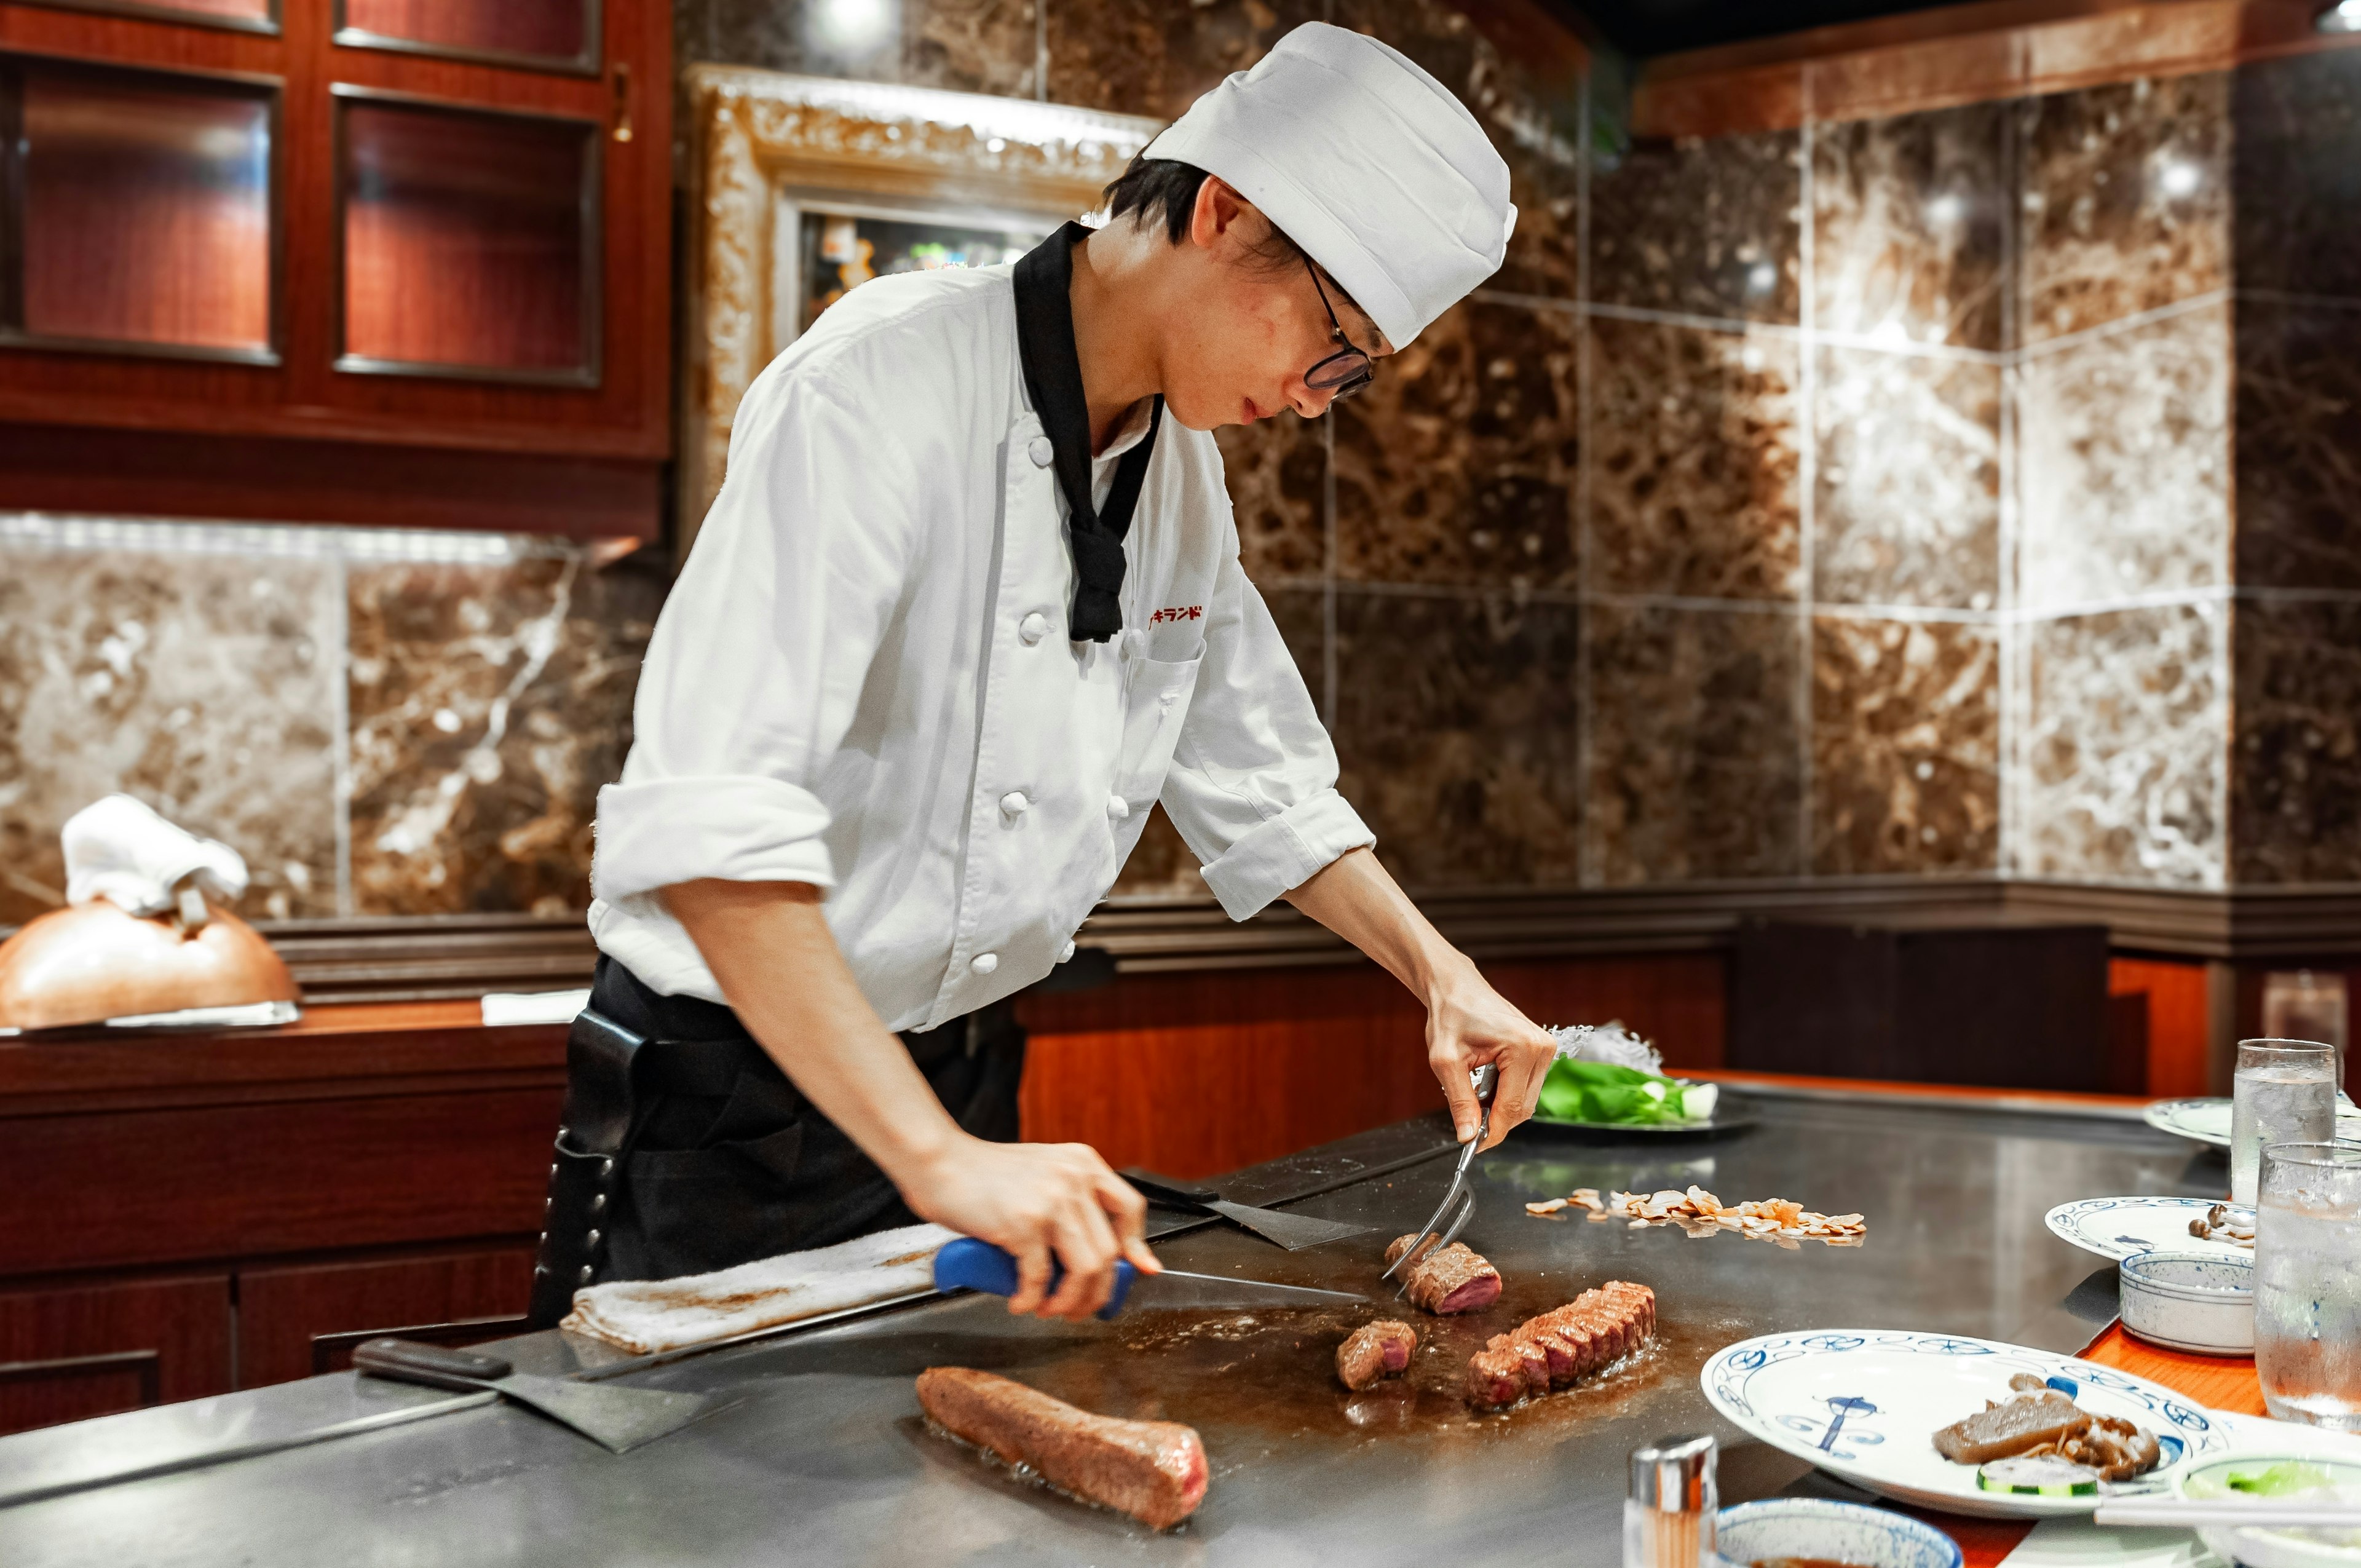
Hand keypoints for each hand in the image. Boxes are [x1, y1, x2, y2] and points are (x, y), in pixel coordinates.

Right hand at [898, 1135, 1160, 1319]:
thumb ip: (1072, 1200)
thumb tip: (1100, 1250)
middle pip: (1109, 1251)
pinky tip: (1020, 1302)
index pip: (1130, 1209)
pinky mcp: (1023, 1224)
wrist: (939, 1161)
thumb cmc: (982, 1173)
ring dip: (1070, 1301)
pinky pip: (1039, 1277)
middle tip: (1076, 1308)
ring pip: (1086, 1269)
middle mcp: (1074, 1179)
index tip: (1137, 1272)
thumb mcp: (1042, 1174)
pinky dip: (1031, 1299)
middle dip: (1097, 1292)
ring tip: (1049, 1309)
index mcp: (1084, 1163)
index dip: (1136, 1247)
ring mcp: (1052, 1201)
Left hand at [1425, 960, 1556, 1150]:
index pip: (1512, 1107)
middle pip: (1523, 1108)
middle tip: (1467, 1123)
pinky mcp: (1541, 1051)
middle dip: (1495, 1121)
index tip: (1472, 1147)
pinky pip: (1526, 1087)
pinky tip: (1485, 1084)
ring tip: (1473, 1093)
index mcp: (1523, 1048)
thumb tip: (1468, 1137)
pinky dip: (1505, 1094)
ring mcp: (1545, 1049)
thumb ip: (1460, 1101)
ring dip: (1500, 1107)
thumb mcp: (1446, 1061)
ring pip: (1526, 1100)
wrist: (1456, 987)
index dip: (1492, 1133)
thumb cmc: (1450, 1014)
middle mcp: (1542, 1048)